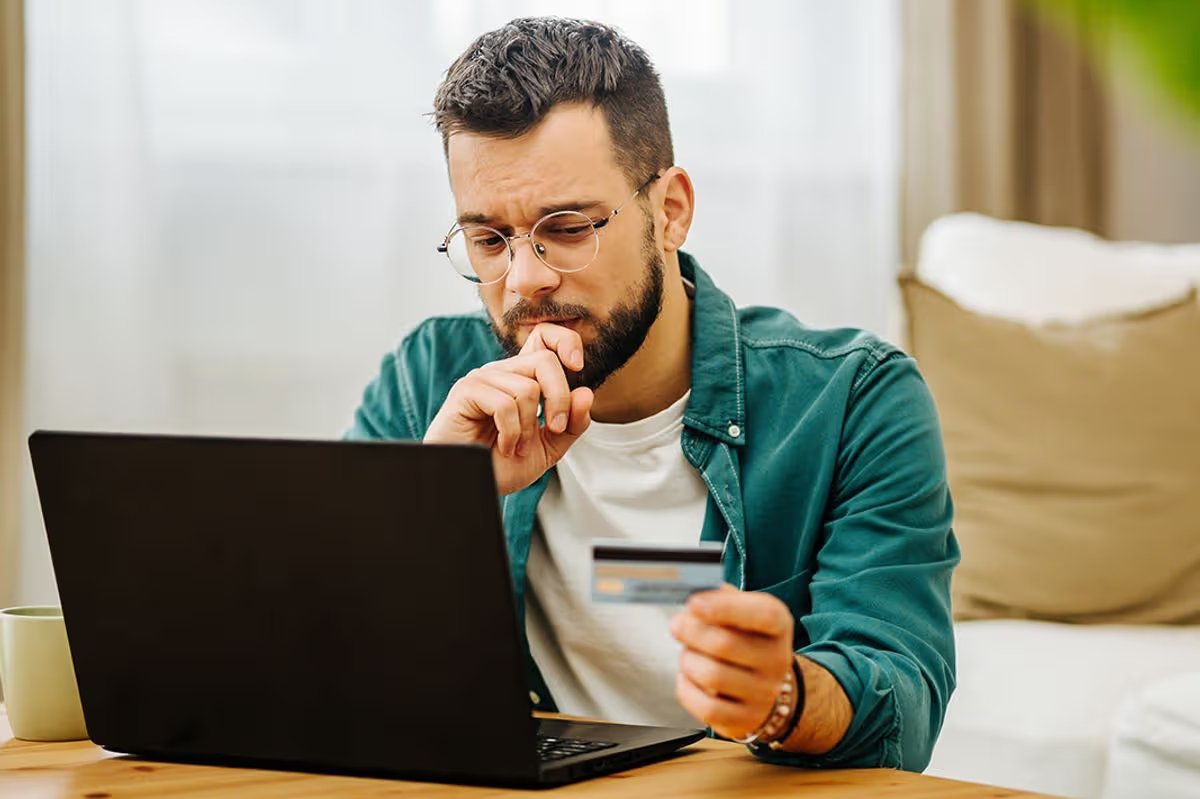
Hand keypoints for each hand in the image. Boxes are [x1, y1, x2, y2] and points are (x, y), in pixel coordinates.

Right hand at [423, 323, 593, 495]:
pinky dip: (511, 433)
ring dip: (529, 428)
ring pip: (527, 388)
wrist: (472, 486)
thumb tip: (586, 393)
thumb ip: (572, 423)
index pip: (544, 336)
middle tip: (556, 429)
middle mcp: (503, 372)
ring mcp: (483, 379)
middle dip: (559, 399)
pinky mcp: (466, 391)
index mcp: (522, 377)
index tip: (578, 367)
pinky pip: (505, 404)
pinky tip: (504, 446)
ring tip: (519, 448)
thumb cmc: (502, 466)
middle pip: (545, 361)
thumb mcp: (549, 447)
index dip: (566, 341)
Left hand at [670, 584, 795, 740]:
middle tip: (677, 625)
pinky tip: (688, 677)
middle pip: (725, 644)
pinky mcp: (747, 720)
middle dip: (691, 632)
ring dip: (688, 660)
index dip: (725, 608)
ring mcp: (765, 693)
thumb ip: (720, 600)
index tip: (693, 603)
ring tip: (688, 654)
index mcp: (779, 624)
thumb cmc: (744, 638)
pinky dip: (687, 689)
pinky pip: (707, 708)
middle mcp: (778, 659)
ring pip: (712, 676)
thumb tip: (695, 604)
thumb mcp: (742, 611)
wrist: (765, 684)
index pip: (762, 615)